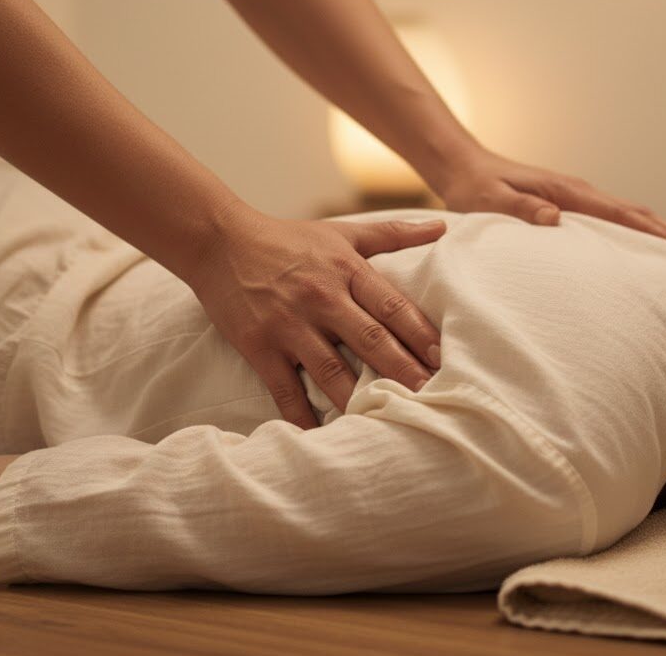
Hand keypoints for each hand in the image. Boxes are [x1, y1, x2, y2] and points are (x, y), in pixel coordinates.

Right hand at [188, 205, 445, 428]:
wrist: (220, 242)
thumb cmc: (287, 239)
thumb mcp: (342, 232)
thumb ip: (393, 233)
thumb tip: (442, 228)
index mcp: (345, 270)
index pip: (391, 304)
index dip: (420, 333)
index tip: (445, 359)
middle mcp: (321, 298)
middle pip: (370, 340)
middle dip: (403, 371)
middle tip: (432, 398)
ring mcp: (289, 325)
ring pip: (332, 370)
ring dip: (360, 398)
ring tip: (387, 422)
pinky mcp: (260, 347)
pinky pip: (286, 389)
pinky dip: (302, 416)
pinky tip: (321, 437)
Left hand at [435, 146, 665, 254]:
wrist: (461, 167)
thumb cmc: (474, 187)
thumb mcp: (490, 200)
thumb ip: (519, 208)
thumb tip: (556, 218)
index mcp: (566, 191)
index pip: (623, 215)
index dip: (658, 233)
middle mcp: (578, 192)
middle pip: (638, 215)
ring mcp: (576, 198)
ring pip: (629, 217)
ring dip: (660, 237)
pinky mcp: (568, 205)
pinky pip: (611, 222)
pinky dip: (636, 235)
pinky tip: (643, 255)